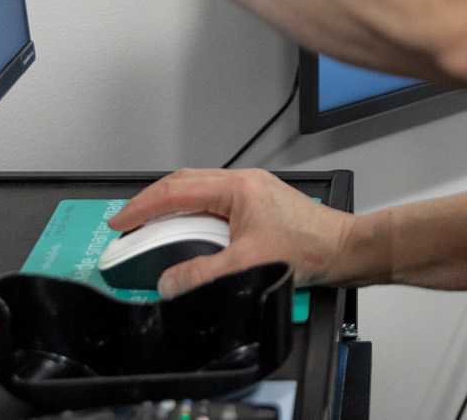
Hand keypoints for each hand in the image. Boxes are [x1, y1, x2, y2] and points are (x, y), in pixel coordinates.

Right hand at [110, 169, 357, 297]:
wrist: (345, 250)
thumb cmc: (312, 246)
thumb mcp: (248, 264)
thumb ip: (203, 274)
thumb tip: (171, 281)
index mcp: (237, 187)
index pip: (176, 191)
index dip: (143, 207)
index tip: (121, 222)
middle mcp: (243, 184)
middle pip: (184, 186)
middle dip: (152, 205)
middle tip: (129, 226)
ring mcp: (251, 195)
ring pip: (198, 196)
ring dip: (174, 214)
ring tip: (153, 235)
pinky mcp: (258, 210)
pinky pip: (214, 209)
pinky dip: (194, 223)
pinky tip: (189, 241)